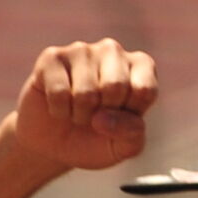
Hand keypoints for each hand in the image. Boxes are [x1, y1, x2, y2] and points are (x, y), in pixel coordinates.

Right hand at [6, 38, 157, 174]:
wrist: (56, 145)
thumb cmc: (97, 140)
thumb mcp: (124, 147)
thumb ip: (131, 135)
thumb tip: (102, 118)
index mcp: (140, 66)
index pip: (145, 90)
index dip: (130, 116)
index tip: (121, 118)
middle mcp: (112, 51)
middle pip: (116, 87)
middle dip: (104, 115)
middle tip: (96, 117)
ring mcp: (82, 50)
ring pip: (86, 93)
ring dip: (79, 116)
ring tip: (77, 112)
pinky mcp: (52, 57)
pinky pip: (59, 93)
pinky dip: (59, 111)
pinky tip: (58, 106)